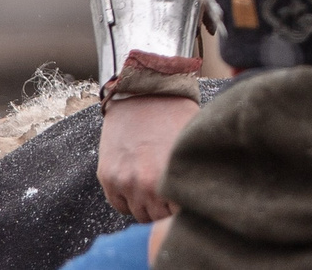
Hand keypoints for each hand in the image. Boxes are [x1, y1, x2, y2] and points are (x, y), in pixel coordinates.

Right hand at [96, 95, 196, 220]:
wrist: (143, 94)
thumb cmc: (176, 115)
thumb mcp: (191, 145)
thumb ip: (193, 174)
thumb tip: (204, 196)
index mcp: (172, 175)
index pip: (180, 214)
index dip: (187, 209)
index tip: (191, 203)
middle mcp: (146, 183)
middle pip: (159, 218)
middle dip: (169, 210)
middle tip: (175, 196)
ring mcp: (124, 181)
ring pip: (140, 215)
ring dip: (150, 208)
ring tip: (160, 190)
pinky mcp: (107, 177)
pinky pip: (120, 206)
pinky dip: (130, 202)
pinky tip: (141, 187)